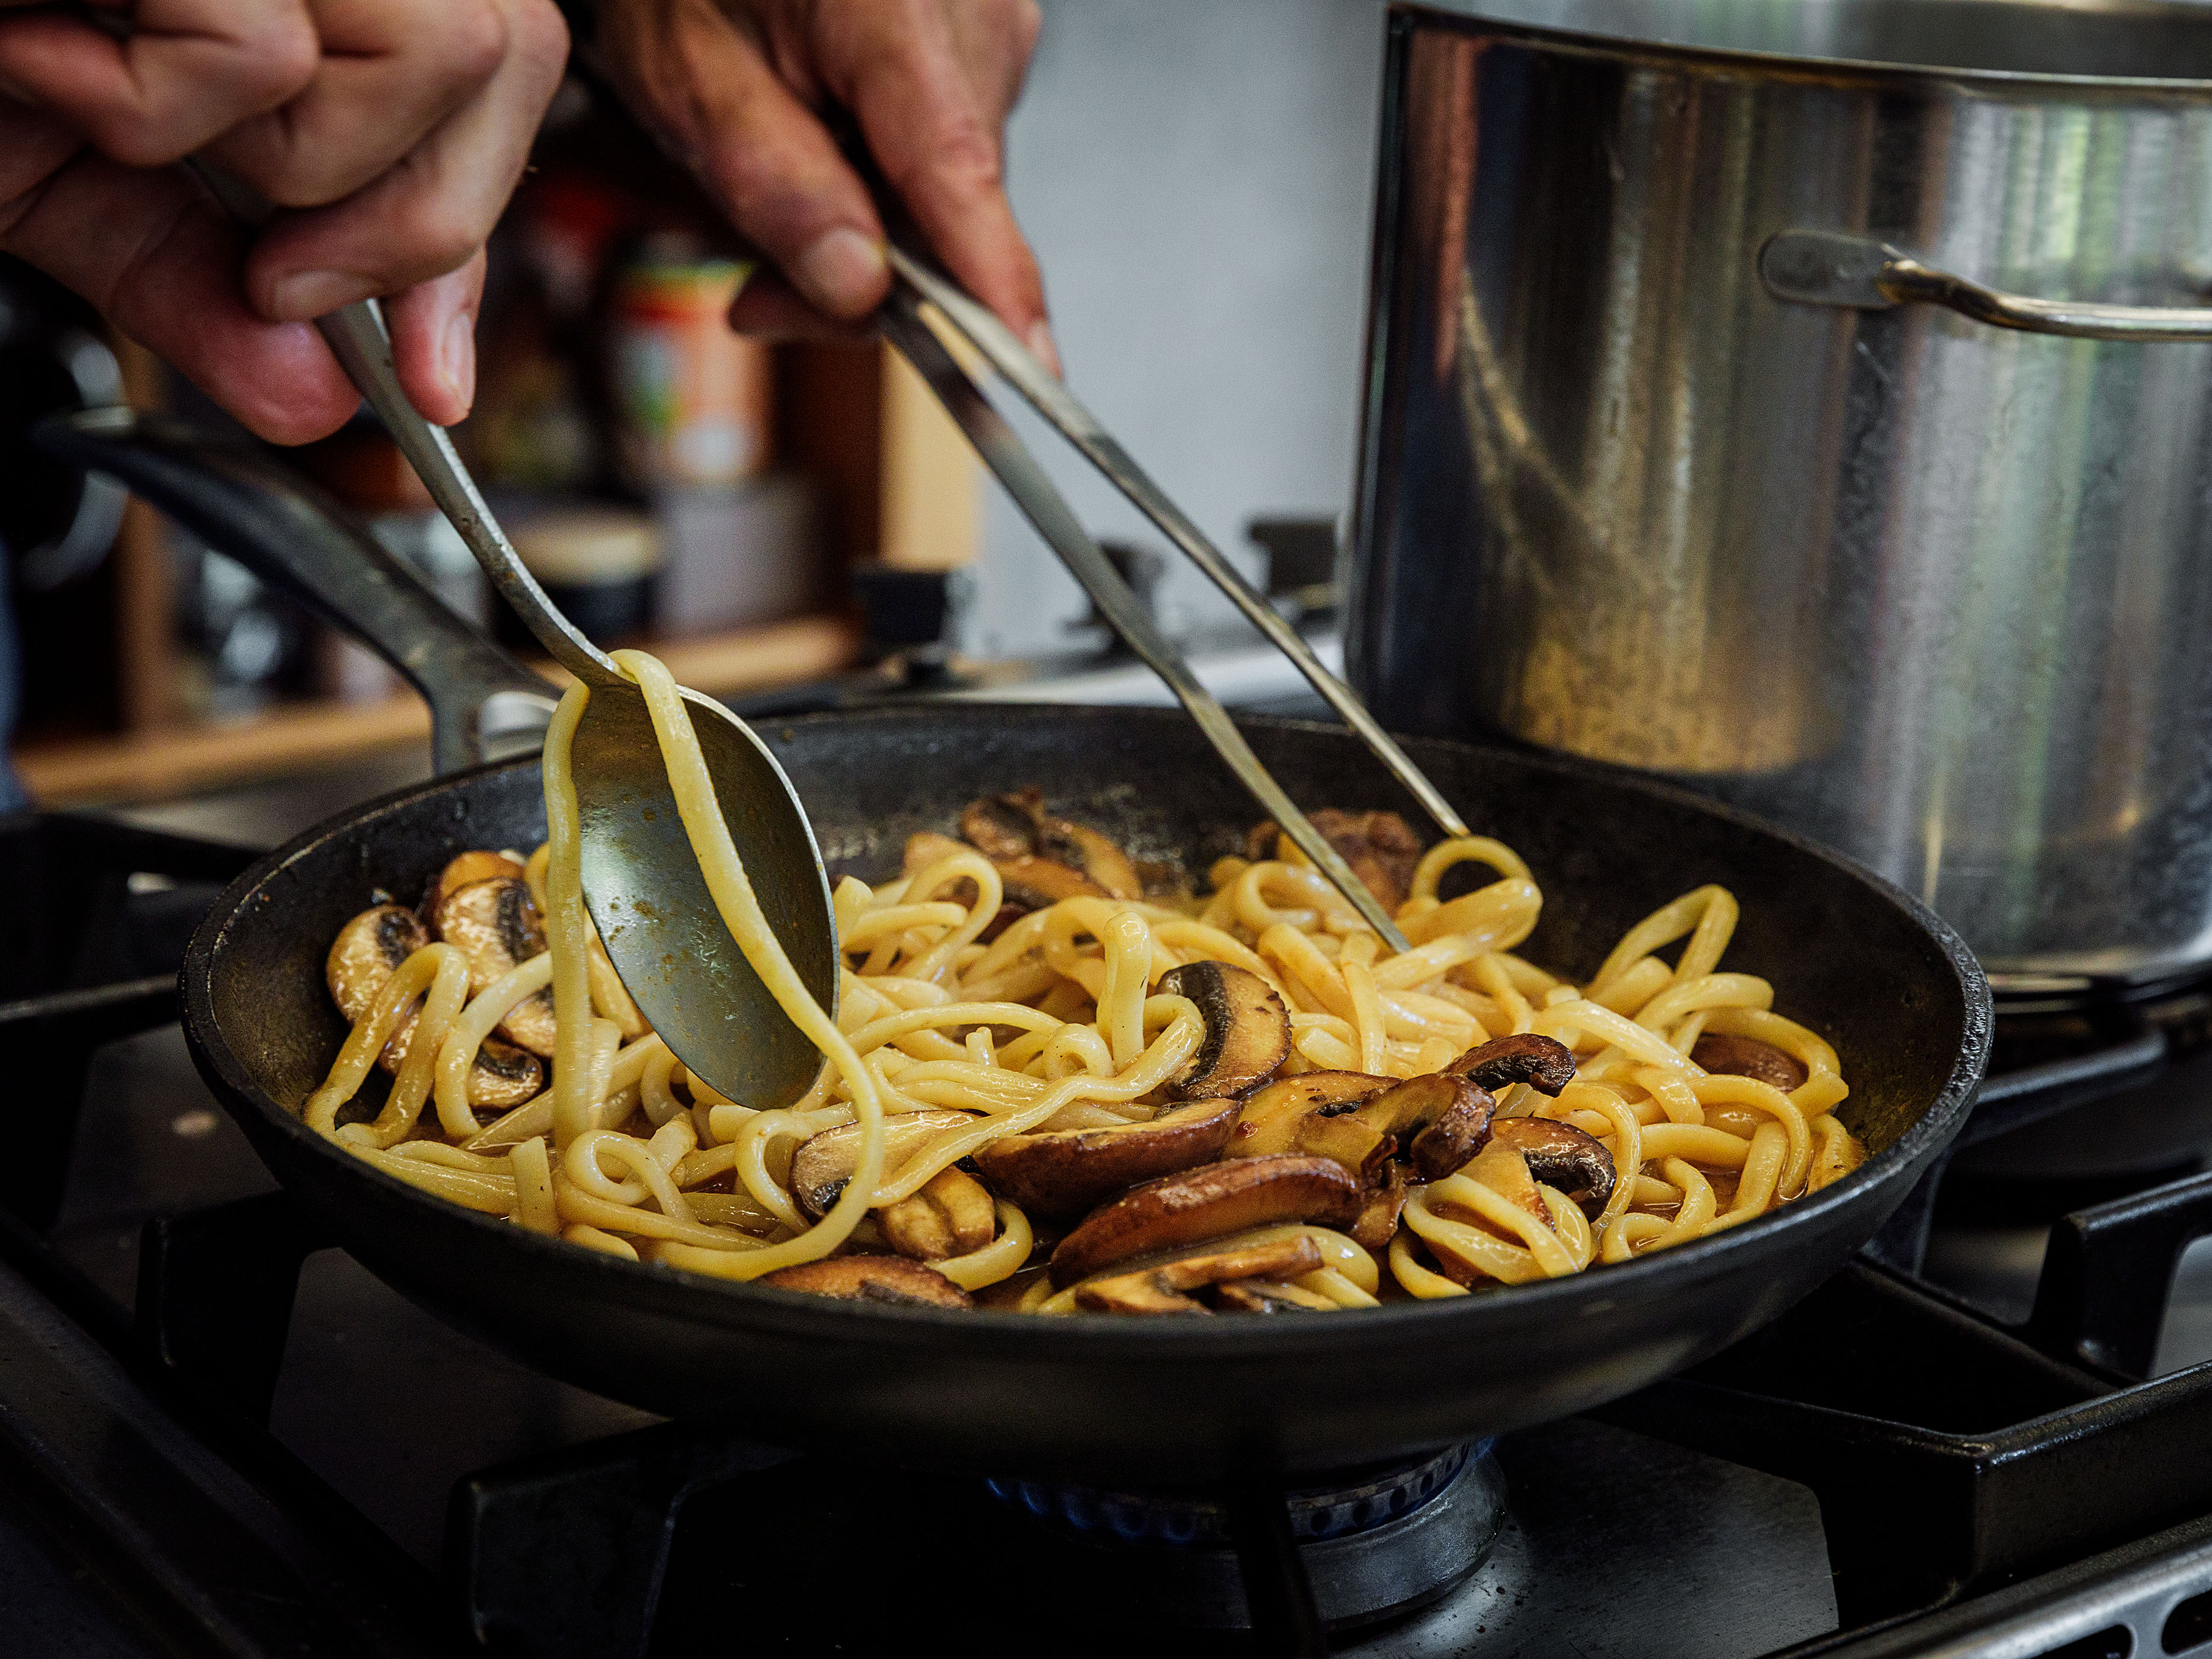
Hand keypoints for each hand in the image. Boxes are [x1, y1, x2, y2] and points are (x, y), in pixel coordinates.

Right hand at [0, 0, 568, 441]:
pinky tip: (49, 57)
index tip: (424, 371)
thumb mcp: (73, 180)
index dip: (473, 224)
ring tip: (129, 117)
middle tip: (272, 264)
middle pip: (503, 51)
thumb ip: (204, 283)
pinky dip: (152, 105)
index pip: (504, 58)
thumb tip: (318, 399)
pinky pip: (262, 53)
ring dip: (286, 152)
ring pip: (429, 50)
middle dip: (401, 216)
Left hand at [593, 0, 1056, 370]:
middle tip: (764, 291)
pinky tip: (831, 149)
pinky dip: (892, 182)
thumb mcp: (688, 80)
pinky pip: (954, 155)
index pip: (956, 169)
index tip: (1025, 361)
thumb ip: (775, 185)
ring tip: (786, 178)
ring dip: (877, 228)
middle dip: (874, 273)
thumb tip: (859, 287)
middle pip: (956, 202)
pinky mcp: (990, 41)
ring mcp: (992, 21)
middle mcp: (970, 8)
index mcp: (892, 5)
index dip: (990, 279)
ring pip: (955, 191)